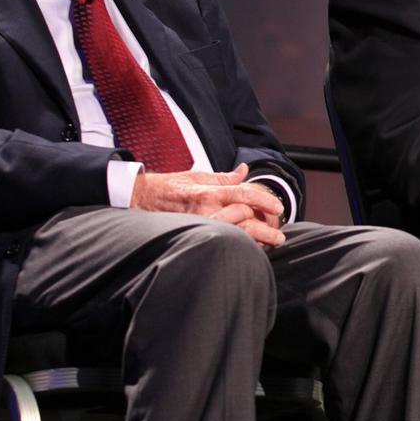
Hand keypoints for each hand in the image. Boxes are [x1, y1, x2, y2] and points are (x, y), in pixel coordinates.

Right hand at [130, 163, 286, 246]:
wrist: (140, 199)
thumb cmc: (169, 187)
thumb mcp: (196, 176)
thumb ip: (223, 177)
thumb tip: (244, 170)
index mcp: (209, 191)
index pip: (244, 194)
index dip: (265, 201)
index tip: (279, 208)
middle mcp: (206, 209)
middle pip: (244, 218)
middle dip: (266, 227)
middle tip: (279, 235)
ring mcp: (200, 225)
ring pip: (236, 234)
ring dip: (256, 241)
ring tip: (270, 245)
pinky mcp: (194, 236)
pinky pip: (222, 243)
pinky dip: (238, 247)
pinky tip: (249, 249)